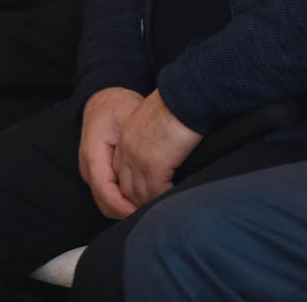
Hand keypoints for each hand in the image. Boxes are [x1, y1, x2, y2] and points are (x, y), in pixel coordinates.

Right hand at [77, 86, 144, 218]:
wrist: (104, 101)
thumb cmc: (117, 105)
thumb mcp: (127, 113)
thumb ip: (134, 134)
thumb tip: (149, 153)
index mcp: (93, 151)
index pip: (103, 186)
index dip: (120, 203)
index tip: (138, 211)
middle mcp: (89, 165)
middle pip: (103, 199)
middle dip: (124, 211)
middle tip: (150, 215)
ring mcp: (92, 171)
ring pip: (105, 200)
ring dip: (124, 209)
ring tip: (148, 211)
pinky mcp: (99, 173)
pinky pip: (109, 194)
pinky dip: (122, 202)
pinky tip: (141, 203)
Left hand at [111, 90, 201, 208]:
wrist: (185, 95)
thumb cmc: (179, 103)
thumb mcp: (155, 118)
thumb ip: (151, 135)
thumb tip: (162, 147)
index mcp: (126, 139)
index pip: (121, 173)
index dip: (131, 188)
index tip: (143, 197)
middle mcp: (127, 152)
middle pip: (126, 187)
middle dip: (137, 202)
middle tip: (152, 211)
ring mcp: (138, 160)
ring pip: (140, 194)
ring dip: (152, 203)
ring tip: (165, 208)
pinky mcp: (154, 165)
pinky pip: (157, 192)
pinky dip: (165, 198)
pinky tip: (175, 198)